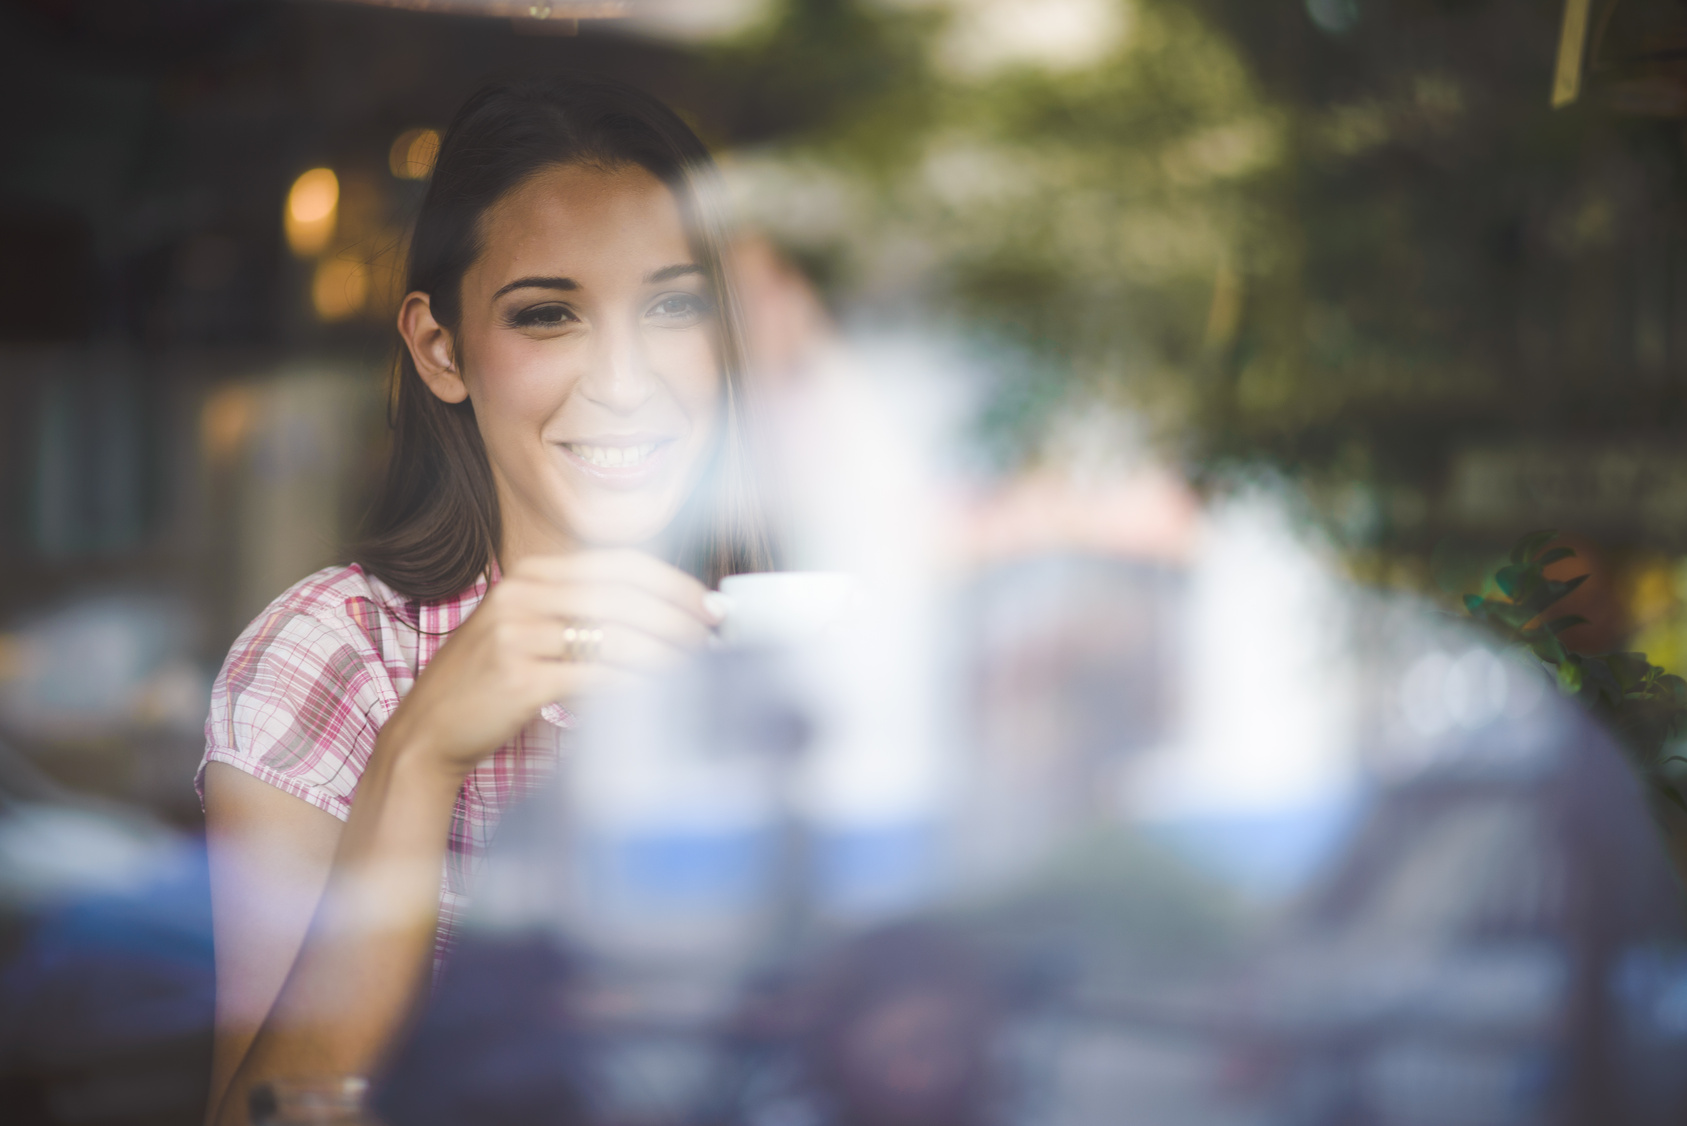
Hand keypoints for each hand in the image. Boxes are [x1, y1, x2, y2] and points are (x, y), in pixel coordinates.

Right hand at [376, 550, 719, 778]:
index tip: (707, 605)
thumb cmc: (490, 683)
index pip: (618, 564)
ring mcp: (518, 634)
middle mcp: (523, 595)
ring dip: (665, 653)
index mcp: (531, 576)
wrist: (429, 729)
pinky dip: (636, 685)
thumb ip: (581, 614)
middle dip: (678, 618)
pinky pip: (596, 677)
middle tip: (711, 640)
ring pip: (614, 635)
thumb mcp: (528, 629)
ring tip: (695, 668)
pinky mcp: (519, 677)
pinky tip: (659, 694)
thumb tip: (662, 616)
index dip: (671, 583)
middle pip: (623, 596)